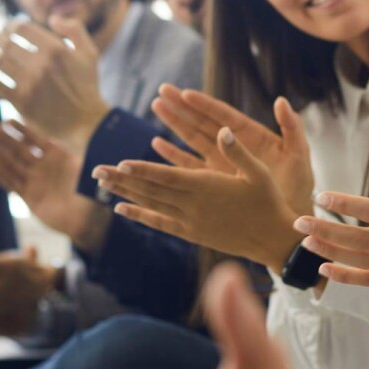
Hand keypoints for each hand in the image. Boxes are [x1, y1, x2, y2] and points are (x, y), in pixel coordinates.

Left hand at [0, 18, 109, 153]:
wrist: (85, 122)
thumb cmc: (86, 86)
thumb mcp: (90, 54)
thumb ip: (75, 29)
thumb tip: (52, 18)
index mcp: (57, 49)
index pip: (21, 28)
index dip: (9, 25)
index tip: (7, 28)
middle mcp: (42, 65)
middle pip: (6, 42)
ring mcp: (30, 84)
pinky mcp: (21, 101)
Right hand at [0, 119, 109, 251]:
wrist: (86, 221)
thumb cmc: (92, 195)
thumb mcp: (91, 175)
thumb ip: (89, 164)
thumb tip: (93, 156)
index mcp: (60, 157)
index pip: (38, 140)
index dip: (24, 130)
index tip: (9, 120)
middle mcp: (45, 167)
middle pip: (21, 150)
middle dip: (6, 138)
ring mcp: (35, 181)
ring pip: (14, 164)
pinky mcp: (29, 196)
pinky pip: (13, 183)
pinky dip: (3, 175)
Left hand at [93, 129, 301, 270]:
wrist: (272, 240)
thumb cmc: (268, 201)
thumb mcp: (258, 172)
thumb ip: (238, 151)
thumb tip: (223, 129)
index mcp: (208, 187)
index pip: (167, 177)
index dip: (142, 170)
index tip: (119, 163)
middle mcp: (194, 206)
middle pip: (151, 191)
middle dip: (122, 180)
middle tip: (96, 171)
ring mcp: (191, 222)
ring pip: (151, 205)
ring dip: (125, 194)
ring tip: (102, 184)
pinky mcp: (192, 233)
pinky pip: (160, 223)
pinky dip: (140, 216)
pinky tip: (122, 209)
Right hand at [151, 85, 313, 216]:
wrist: (291, 218)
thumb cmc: (298, 185)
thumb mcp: (298, 154)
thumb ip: (291, 128)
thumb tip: (281, 101)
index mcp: (252, 137)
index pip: (224, 116)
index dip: (205, 105)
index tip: (186, 93)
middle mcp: (234, 147)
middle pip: (204, 122)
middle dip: (183, 107)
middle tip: (162, 90)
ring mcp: (223, 163)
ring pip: (193, 140)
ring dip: (175, 124)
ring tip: (157, 106)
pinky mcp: (215, 182)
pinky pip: (189, 165)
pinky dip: (174, 154)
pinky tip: (158, 144)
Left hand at [294, 166, 368, 298]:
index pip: (367, 207)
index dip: (341, 202)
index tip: (321, 196)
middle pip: (354, 236)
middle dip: (323, 229)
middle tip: (298, 222)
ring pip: (358, 258)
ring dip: (329, 251)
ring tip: (305, 243)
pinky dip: (347, 277)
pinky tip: (326, 272)